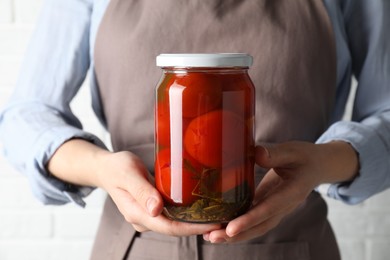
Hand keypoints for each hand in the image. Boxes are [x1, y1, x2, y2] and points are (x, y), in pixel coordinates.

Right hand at [48, 140, 219, 235]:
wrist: (106, 168)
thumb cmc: (117, 167)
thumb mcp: (127, 173)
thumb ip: (141, 190)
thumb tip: (156, 210)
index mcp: (137, 213)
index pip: (169, 227)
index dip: (192, 228)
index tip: (214, 224)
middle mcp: (145, 218)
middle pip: (176, 228)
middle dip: (199, 227)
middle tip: (224, 220)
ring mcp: (149, 215)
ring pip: (176, 223)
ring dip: (196, 222)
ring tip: (219, 215)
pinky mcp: (153, 208)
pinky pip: (173, 214)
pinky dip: (188, 213)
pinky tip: (203, 207)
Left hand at [203, 141, 357, 242]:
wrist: (317, 166)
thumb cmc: (305, 156)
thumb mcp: (293, 151)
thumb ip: (276, 154)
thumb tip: (256, 153)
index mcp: (291, 193)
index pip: (268, 209)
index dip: (249, 220)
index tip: (231, 229)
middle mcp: (284, 206)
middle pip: (260, 226)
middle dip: (236, 234)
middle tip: (212, 237)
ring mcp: (277, 209)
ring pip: (256, 227)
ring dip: (234, 234)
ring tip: (210, 237)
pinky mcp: (269, 206)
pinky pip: (254, 219)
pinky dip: (238, 225)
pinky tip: (220, 226)